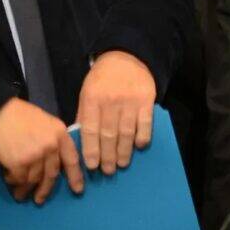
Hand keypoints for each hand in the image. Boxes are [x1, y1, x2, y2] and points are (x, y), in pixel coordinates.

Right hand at [0, 97, 83, 203]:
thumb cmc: (21, 115)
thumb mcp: (47, 123)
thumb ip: (54, 140)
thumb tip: (54, 160)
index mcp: (61, 135)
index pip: (72, 160)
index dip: (75, 177)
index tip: (78, 190)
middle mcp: (51, 147)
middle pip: (52, 174)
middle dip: (46, 189)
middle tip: (40, 199)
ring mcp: (35, 155)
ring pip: (35, 178)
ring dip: (27, 188)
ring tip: (21, 194)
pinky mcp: (19, 162)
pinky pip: (20, 178)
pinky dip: (15, 182)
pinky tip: (11, 181)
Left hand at [76, 50, 155, 174]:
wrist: (125, 58)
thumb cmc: (102, 79)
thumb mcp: (87, 93)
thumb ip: (85, 115)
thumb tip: (82, 141)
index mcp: (92, 100)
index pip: (90, 130)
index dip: (91, 150)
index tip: (92, 166)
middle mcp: (110, 102)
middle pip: (108, 134)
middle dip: (107, 156)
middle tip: (108, 171)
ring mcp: (130, 101)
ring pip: (126, 132)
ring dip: (124, 151)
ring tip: (122, 164)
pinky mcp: (147, 100)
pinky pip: (145, 123)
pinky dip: (142, 136)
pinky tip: (139, 146)